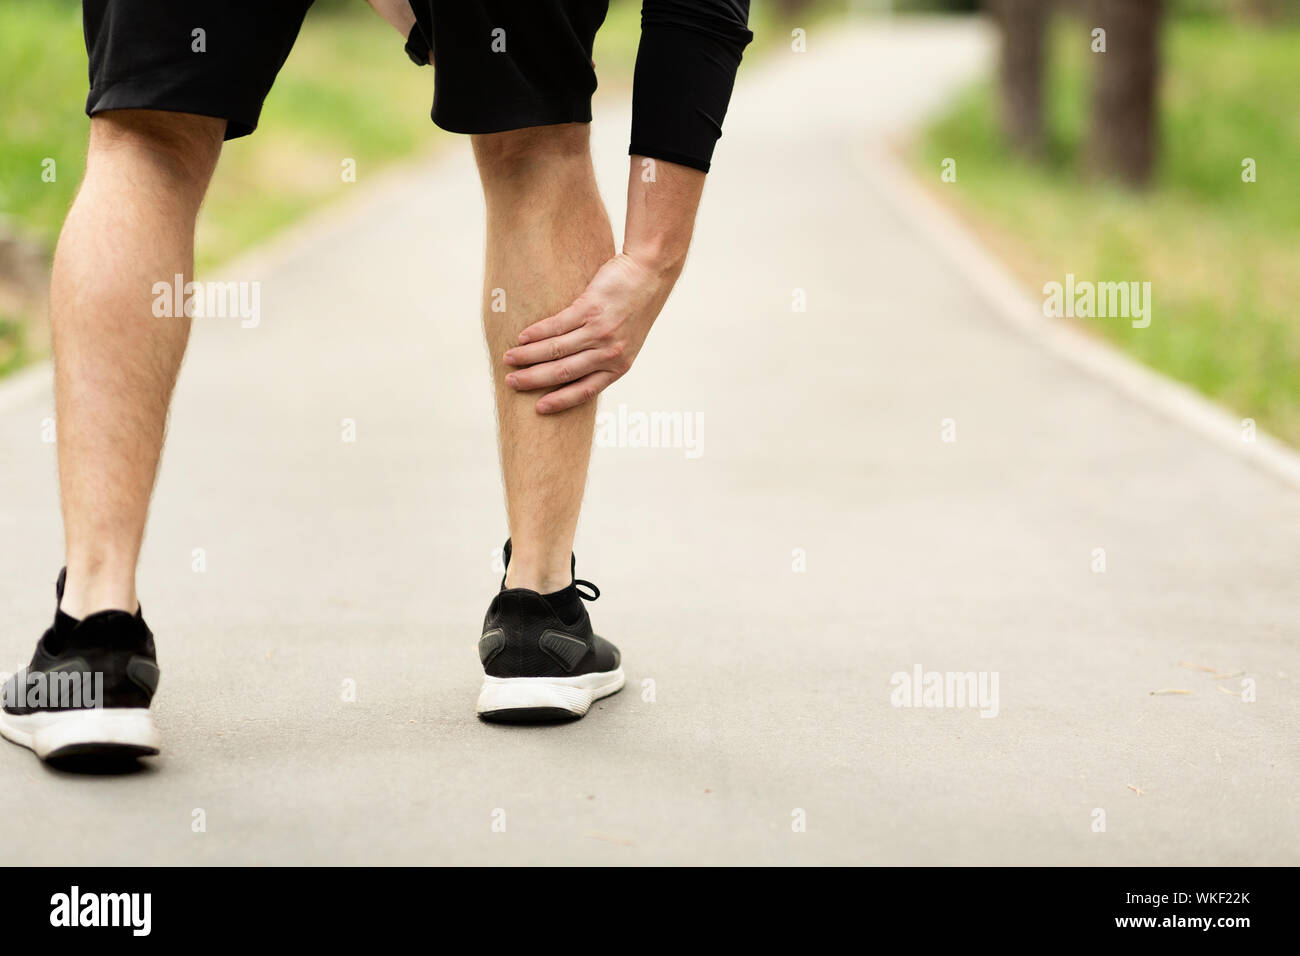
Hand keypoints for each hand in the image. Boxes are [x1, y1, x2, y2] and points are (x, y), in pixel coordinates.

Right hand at [503, 253, 679, 413]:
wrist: (649, 273)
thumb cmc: (636, 307)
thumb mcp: (627, 341)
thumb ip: (603, 357)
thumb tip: (570, 369)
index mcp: (619, 366)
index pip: (585, 390)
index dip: (560, 401)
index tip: (539, 408)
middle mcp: (609, 352)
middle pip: (563, 372)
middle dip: (534, 379)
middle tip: (512, 382)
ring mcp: (599, 331)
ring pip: (556, 350)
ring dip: (528, 356)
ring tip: (509, 359)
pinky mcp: (590, 309)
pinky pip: (556, 326)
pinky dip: (536, 333)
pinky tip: (522, 337)